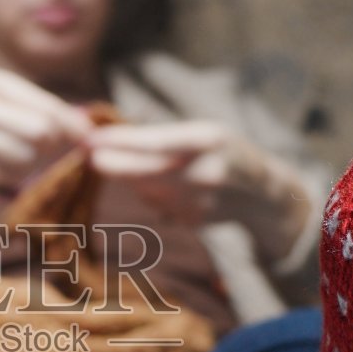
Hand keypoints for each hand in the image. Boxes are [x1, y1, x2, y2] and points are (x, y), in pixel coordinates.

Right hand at [0, 67, 93, 221]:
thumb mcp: (6, 111)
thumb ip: (45, 115)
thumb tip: (90, 129)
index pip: (48, 105)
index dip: (74, 126)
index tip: (88, 140)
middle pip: (40, 132)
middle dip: (49, 149)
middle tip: (44, 155)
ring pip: (23, 157)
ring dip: (26, 167)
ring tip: (14, 162)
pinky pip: (2, 176)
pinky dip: (5, 179)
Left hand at [86, 120, 275, 223]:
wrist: (261, 194)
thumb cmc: (225, 151)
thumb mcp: (203, 130)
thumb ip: (164, 134)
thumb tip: (113, 137)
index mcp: (208, 140)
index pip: (155, 142)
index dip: (121, 142)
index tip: (92, 139)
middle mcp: (204, 173)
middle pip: (144, 172)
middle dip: (113, 164)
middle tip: (92, 155)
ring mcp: (198, 201)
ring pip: (146, 190)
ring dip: (132, 178)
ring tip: (138, 165)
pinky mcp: (192, 221)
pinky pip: (157, 205)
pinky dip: (150, 193)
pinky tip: (164, 185)